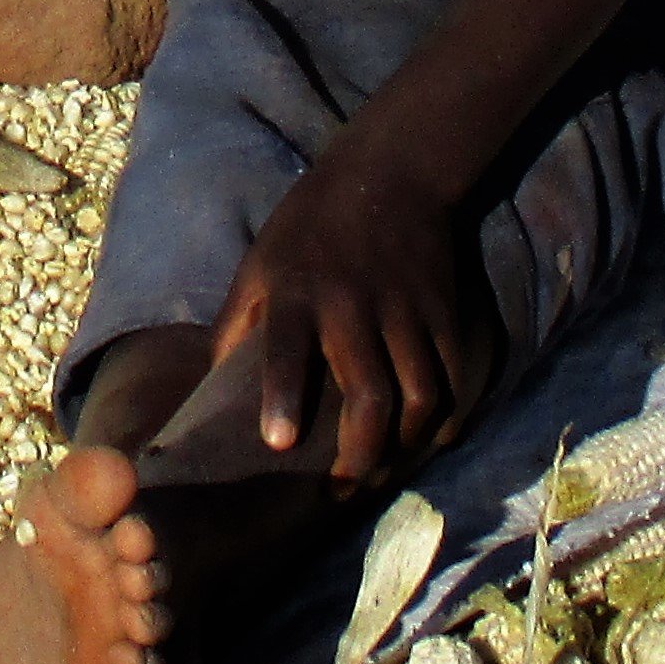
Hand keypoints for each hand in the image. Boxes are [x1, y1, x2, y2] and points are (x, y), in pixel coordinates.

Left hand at [208, 143, 480, 482]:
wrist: (391, 174)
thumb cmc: (309, 226)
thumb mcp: (259, 262)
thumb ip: (237, 323)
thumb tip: (210, 385)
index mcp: (296, 291)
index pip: (287, 349)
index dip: (283, 396)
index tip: (278, 444)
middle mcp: (353, 305)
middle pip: (369, 394)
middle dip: (359, 454)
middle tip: (340, 490)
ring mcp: (406, 312)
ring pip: (420, 398)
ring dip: (403, 447)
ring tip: (380, 472)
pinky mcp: (445, 314)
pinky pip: (454, 381)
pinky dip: (445, 421)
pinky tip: (427, 442)